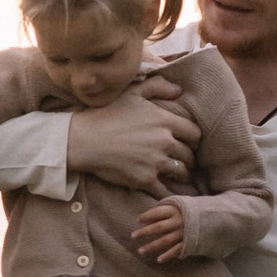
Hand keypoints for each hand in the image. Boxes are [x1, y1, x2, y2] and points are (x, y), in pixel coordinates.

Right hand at [67, 90, 197, 191]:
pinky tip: (164, 189)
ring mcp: (155, 162)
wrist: (82, 140)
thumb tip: (179, 90)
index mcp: (164, 121)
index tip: (189, 142)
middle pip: (189, 154)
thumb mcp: (131, 93)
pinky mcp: (144, 179)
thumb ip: (158, 86)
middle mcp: (164, 142)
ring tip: (176, 175)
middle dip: (188, 157)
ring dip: (180, 173)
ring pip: (180, 172)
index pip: (194, 133)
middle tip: (183, 160)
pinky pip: (164, 189)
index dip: (193, 139)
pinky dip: (166, 190)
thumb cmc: (105, 114)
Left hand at [129, 195, 187, 262]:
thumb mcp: (179, 205)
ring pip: (165, 241)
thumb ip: (165, 209)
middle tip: (133, 236)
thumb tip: (146, 217)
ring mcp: (184, 233)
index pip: (158, 212)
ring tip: (140, 251)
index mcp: (176, 210)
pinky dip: (168, 255)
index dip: (147, 216)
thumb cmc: (189, 210)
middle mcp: (179, 221)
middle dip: (145, 232)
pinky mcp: (189, 242)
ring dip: (152, 246)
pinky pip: (177, 250)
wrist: (212, 216)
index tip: (138, 220)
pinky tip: (158, 260)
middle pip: (159, 227)